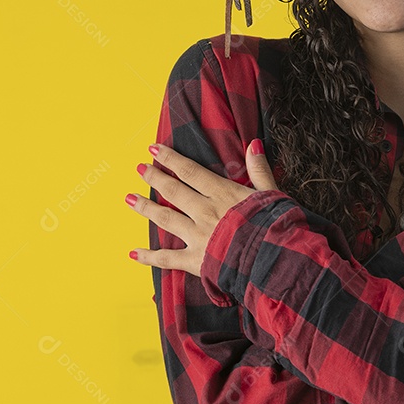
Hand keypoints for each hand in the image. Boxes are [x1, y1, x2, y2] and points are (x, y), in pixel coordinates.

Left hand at [125, 139, 278, 276]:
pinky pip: (167, 258)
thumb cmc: (275, 225)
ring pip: (165, 218)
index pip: (190, 172)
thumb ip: (259, 169)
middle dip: (154, 178)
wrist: (272, 259)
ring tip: (129, 199)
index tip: (154, 149)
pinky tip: (133, 253)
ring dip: (145, 208)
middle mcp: (205, 212)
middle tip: (140, 169)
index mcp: (222, 194)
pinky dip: (149, 256)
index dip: (171, 159)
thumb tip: (253, 143)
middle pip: (174, 191)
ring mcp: (197, 236)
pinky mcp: (195, 260)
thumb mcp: (271, 193)